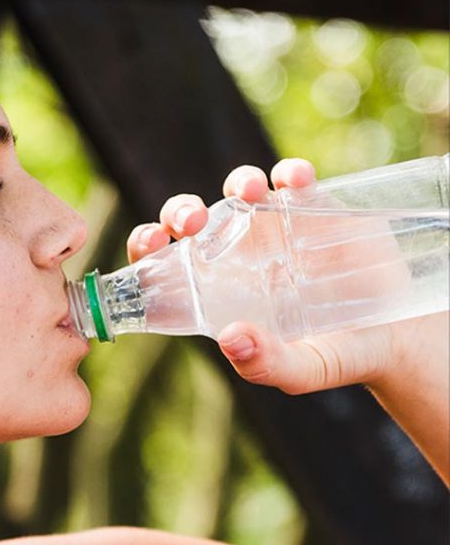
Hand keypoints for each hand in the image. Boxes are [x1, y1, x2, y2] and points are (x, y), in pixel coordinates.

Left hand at [125, 158, 441, 394]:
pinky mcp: (316, 207)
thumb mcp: (301, 370)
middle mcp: (235, 251)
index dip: (147, 244)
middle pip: (190, 218)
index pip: (163, 259)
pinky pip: (294, 181)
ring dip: (237, 182)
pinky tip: (294, 182)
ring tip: (248, 194)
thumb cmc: (335, 356)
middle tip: (192, 222)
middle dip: (180, 210)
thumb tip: (231, 339)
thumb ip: (264, 363)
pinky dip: (290, 174)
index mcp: (213, 287)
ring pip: (239, 189)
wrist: (396, 337)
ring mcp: (274, 225)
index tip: (152, 242)